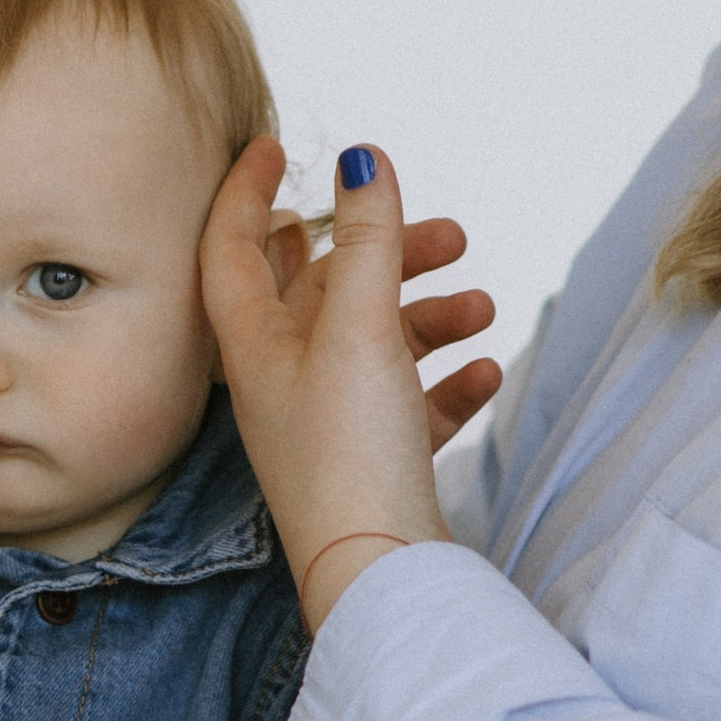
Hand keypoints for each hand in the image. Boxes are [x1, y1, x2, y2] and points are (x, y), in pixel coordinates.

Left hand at [204, 138, 501, 629]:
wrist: (379, 576)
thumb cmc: (352, 454)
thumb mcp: (362, 329)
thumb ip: (370, 239)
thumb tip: (361, 158)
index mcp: (254, 346)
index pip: (234, 247)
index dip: (248, 192)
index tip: (274, 145)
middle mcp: (281, 384)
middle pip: (325, 291)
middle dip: (387, 253)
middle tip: (451, 234)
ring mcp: (326, 426)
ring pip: (376, 345)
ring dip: (432, 317)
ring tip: (484, 307)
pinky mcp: (370, 466)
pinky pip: (408, 407)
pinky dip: (445, 383)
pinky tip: (485, 374)